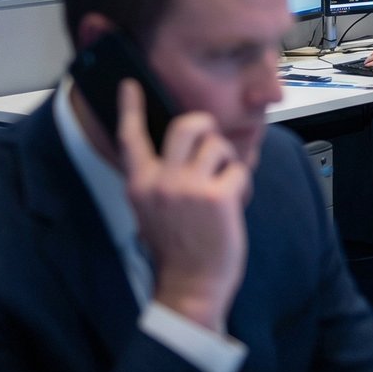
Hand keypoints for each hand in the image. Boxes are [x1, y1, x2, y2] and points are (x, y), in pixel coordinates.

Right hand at [117, 79, 247, 332]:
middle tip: (212, 147)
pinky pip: (239, 170)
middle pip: (187, 125)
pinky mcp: (217, 194)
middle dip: (206, 128)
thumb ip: (159, 180)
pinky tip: (234, 206)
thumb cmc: (177, 250)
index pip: (130, 138)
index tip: (130, 85)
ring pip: (218, 145)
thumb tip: (183, 152)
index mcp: (140, 185)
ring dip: (228, 163)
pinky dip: (242, 186)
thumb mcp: (152, 212)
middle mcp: (160, 181)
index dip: (130, 108)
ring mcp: (188, 186)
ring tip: (223, 189)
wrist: (191, 287)